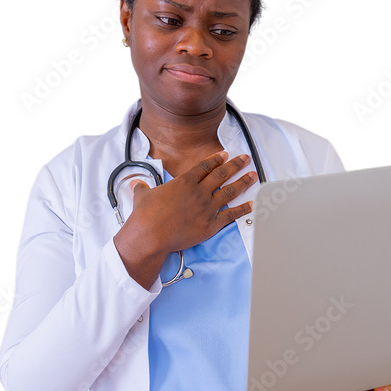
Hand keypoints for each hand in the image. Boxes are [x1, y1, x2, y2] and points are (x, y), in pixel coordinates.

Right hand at [114, 150, 255, 288]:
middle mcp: (199, 192)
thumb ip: (143, 188)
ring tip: (253, 175)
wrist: (151, 235)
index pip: (204, 167)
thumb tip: (136, 184)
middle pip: (222, 174)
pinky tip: (252, 205)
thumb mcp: (142, 197)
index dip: (216, 159)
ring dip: (244, 182)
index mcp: (185, 182)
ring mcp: (207, 208)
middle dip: (235, 165)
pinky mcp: (211, 224)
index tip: (225, 154)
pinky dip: (243, 210)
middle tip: (245, 158)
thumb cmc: (145, 216)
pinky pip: (231, 215)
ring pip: (230, 191)